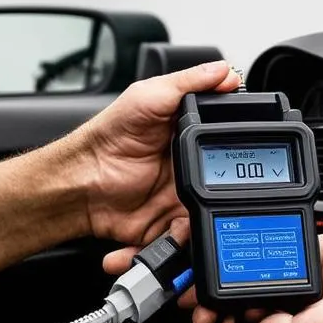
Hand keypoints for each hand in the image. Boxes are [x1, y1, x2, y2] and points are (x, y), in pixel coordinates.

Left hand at [75, 61, 241, 255]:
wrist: (78, 182)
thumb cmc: (109, 137)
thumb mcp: (149, 96)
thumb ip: (189, 82)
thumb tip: (225, 71)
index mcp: (192, 139)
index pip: (231, 146)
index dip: (242, 153)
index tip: (244, 157)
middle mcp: (191, 171)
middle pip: (228, 189)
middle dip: (226, 199)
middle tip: (207, 193)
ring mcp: (181, 201)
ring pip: (210, 221)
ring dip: (203, 228)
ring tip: (179, 219)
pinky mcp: (167, 228)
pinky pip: (183, 246)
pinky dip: (171, 252)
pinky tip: (157, 244)